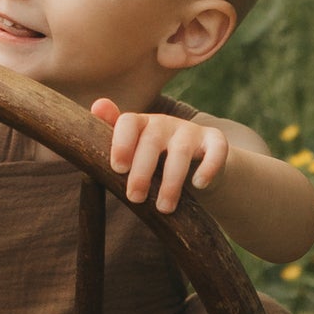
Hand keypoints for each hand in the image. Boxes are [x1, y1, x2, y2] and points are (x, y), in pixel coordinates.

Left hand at [91, 98, 228, 213]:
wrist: (195, 166)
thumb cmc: (154, 161)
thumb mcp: (132, 152)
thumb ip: (113, 136)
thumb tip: (97, 105)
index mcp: (140, 124)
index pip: (128, 122)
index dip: (121, 143)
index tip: (117, 169)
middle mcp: (165, 123)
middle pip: (151, 142)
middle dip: (141, 172)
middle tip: (134, 198)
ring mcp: (190, 131)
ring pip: (181, 152)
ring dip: (171, 182)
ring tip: (163, 208)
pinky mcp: (215, 142)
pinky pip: (216, 150)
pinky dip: (209, 167)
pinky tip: (198, 185)